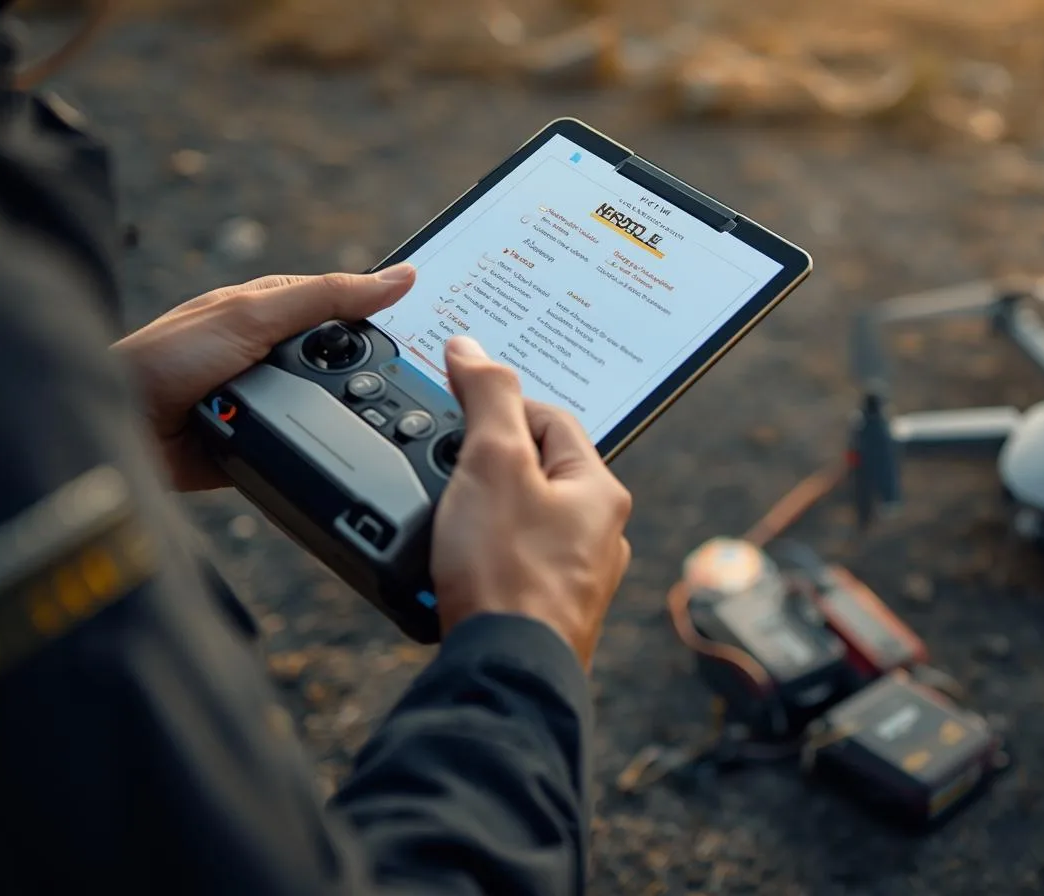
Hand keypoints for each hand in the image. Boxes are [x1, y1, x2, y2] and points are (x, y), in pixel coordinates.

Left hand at [111, 266, 417, 490]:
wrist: (119, 430)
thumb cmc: (166, 358)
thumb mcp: (255, 315)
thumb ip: (327, 297)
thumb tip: (400, 277)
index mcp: (273, 310)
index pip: (347, 306)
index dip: (389, 314)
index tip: (439, 325)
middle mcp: (273, 353)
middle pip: (347, 360)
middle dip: (378, 373)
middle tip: (430, 386)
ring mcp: (270, 400)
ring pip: (333, 407)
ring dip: (350, 416)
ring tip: (394, 425)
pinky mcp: (264, 444)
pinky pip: (309, 447)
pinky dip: (324, 451)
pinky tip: (351, 456)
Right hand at [430, 336, 632, 668]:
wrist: (506, 669)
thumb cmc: (509, 571)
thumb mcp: (493, 463)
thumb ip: (487, 399)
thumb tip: (471, 348)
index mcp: (600, 490)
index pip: (550, 418)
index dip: (499, 405)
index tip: (457, 405)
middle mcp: (601, 533)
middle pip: (537, 470)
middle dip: (487, 463)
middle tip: (444, 466)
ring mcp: (577, 577)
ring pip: (523, 519)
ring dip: (480, 512)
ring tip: (442, 518)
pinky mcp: (548, 611)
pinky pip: (510, 564)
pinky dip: (480, 556)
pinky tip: (452, 565)